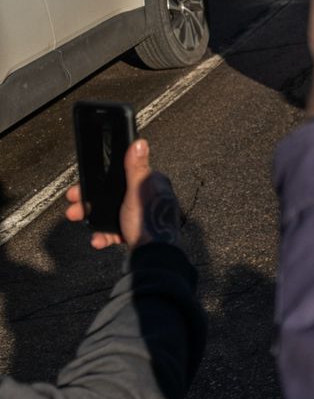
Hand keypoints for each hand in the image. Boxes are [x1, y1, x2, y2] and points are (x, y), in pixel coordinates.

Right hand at [64, 139, 182, 250]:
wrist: (153, 255)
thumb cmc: (150, 221)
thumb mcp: (139, 190)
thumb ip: (136, 168)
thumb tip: (139, 143)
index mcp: (152, 184)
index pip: (122, 175)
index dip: (101, 179)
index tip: (82, 185)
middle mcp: (148, 198)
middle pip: (112, 195)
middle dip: (90, 202)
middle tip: (74, 206)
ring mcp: (141, 215)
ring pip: (110, 213)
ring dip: (92, 218)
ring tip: (79, 220)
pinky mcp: (136, 231)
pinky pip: (115, 230)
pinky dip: (104, 234)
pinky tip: (98, 239)